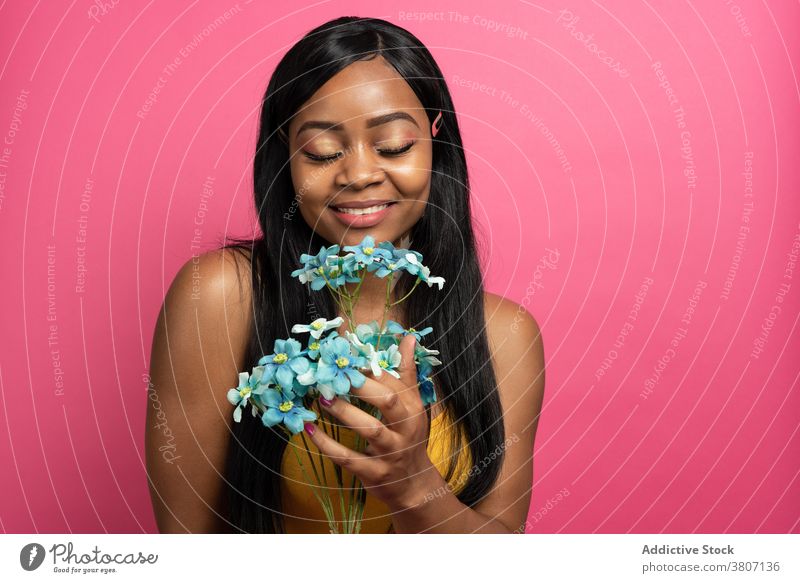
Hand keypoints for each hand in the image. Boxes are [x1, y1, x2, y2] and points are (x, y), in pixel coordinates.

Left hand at [303, 334, 442, 510]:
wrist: (413, 484)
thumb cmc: (409, 437)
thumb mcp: (413, 405)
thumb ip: (407, 372)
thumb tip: (408, 337)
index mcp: (412, 409)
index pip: (395, 383)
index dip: (372, 368)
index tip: (348, 357)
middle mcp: (405, 429)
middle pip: (388, 402)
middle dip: (361, 386)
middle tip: (335, 374)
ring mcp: (391, 452)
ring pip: (369, 429)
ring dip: (344, 412)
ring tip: (322, 398)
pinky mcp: (374, 473)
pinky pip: (348, 458)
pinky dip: (327, 444)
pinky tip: (309, 430)